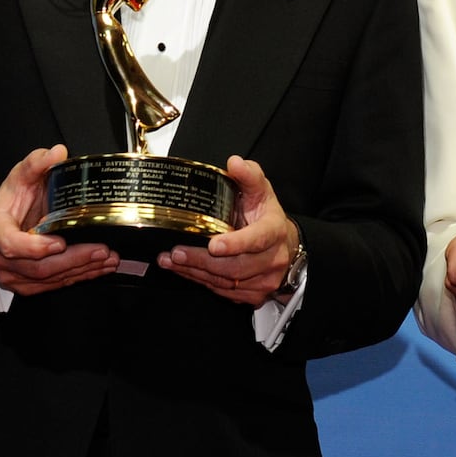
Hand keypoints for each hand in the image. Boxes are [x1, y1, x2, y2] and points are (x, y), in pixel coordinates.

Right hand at [0, 144, 119, 295]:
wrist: (6, 219)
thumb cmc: (12, 199)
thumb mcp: (22, 176)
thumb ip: (37, 163)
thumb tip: (56, 152)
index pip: (11, 244)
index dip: (35, 247)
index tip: (59, 242)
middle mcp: (1, 256)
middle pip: (38, 267)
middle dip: (73, 259)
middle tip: (101, 249)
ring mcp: (14, 273)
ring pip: (49, 279)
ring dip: (82, 270)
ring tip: (108, 258)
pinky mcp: (28, 283)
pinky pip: (54, 284)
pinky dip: (80, 276)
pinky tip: (99, 268)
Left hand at [158, 155, 296, 306]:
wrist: (285, 246)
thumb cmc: (267, 216)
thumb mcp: (261, 190)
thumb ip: (248, 175)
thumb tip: (234, 162)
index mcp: (274, 230)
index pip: (257, 239)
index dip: (236, 244)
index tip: (213, 245)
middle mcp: (272, 258)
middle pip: (236, 266)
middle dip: (202, 261)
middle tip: (176, 253)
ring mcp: (264, 280)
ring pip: (227, 282)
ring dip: (195, 272)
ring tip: (170, 261)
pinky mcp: (253, 294)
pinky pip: (224, 292)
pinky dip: (201, 282)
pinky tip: (183, 271)